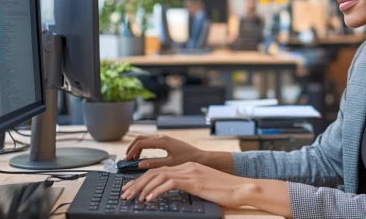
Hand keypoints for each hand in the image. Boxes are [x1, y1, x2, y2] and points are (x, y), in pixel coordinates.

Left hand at [120, 162, 250, 208]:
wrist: (240, 188)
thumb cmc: (224, 191)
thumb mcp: (203, 187)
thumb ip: (188, 186)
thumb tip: (172, 194)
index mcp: (188, 167)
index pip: (159, 171)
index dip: (142, 180)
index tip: (132, 189)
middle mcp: (186, 167)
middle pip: (154, 172)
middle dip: (136, 183)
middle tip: (125, 194)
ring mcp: (190, 172)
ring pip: (158, 176)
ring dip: (142, 188)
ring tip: (132, 198)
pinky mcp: (193, 181)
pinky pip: (168, 184)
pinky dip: (155, 191)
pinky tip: (148, 199)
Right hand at [124, 135, 202, 168]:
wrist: (199, 157)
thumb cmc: (187, 160)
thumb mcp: (169, 164)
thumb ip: (154, 164)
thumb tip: (139, 164)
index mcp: (162, 141)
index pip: (141, 143)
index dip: (132, 151)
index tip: (127, 159)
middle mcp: (162, 137)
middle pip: (141, 138)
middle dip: (132, 147)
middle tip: (127, 157)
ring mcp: (164, 138)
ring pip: (145, 139)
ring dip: (137, 147)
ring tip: (133, 158)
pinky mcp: (166, 140)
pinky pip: (150, 141)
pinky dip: (143, 147)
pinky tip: (142, 156)